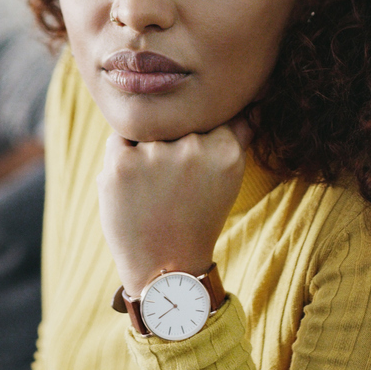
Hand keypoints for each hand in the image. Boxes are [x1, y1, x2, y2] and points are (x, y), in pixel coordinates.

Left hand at [98, 119, 252, 295]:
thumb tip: (252, 101)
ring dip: (145, 150)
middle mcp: (194, 147)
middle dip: (170, 143)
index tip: (192, 166)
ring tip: (154, 191)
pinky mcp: (122, 163)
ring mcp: (156, 154)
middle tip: (172, 187)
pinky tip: (134, 188)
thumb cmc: (196, 219)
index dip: (194, 137)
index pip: (206, 114)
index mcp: (226, 150)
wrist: (165, 268)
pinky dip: (121, 158)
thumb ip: (237, 136)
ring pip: (146, 129)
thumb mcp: (228, 178)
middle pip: (175, 120)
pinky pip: (118, 140)